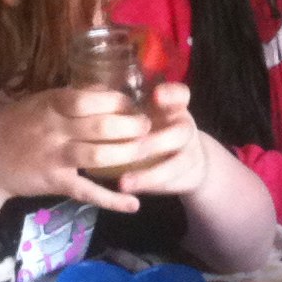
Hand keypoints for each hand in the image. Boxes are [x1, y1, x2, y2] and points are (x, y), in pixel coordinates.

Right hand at [0, 87, 149, 212]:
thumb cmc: (16, 125)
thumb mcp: (39, 102)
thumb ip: (71, 98)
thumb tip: (107, 90)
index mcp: (52, 104)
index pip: (92, 98)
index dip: (119, 102)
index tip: (135, 105)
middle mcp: (55, 128)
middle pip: (101, 125)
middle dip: (131, 126)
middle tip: (148, 127)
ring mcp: (55, 157)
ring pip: (98, 155)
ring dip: (127, 155)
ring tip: (145, 152)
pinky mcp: (55, 182)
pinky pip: (87, 191)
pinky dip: (112, 199)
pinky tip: (134, 204)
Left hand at [117, 81, 210, 197]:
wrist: (186, 160)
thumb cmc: (154, 130)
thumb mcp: (145, 114)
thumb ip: (126, 106)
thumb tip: (93, 96)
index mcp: (173, 107)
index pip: (180, 95)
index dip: (171, 94)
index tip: (156, 96)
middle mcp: (184, 126)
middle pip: (181, 131)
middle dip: (155, 142)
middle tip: (133, 149)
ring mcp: (189, 150)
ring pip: (178, 162)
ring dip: (150, 173)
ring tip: (123, 181)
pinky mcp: (185, 171)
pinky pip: (169, 179)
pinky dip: (146, 183)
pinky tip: (126, 186)